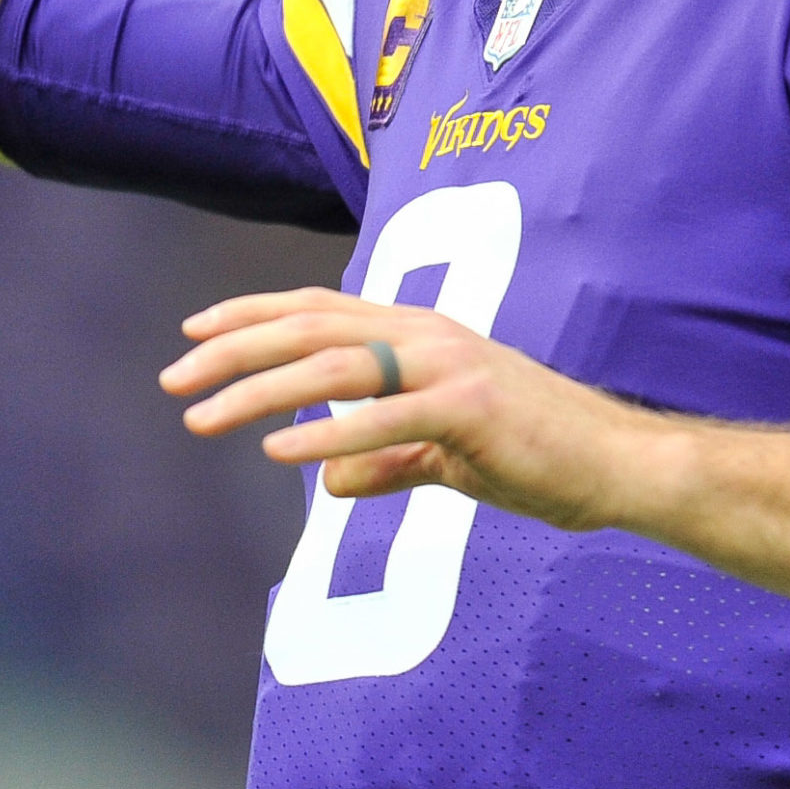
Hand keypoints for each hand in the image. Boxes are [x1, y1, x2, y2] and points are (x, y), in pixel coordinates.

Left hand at [159, 289, 671, 531]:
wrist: (617, 464)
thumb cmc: (538, 454)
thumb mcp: (447, 453)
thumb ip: (388, 459)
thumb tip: (329, 477)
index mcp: (420, 334)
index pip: (320, 311)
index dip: (253, 316)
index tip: (194, 332)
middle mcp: (428, 335)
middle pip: (311, 329)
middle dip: (233, 350)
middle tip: (172, 376)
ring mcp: (449, 366)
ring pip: (335, 367)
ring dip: (259, 392)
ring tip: (201, 418)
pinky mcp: (470, 409)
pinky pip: (384, 418)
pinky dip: (326, 435)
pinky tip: (280, 455)